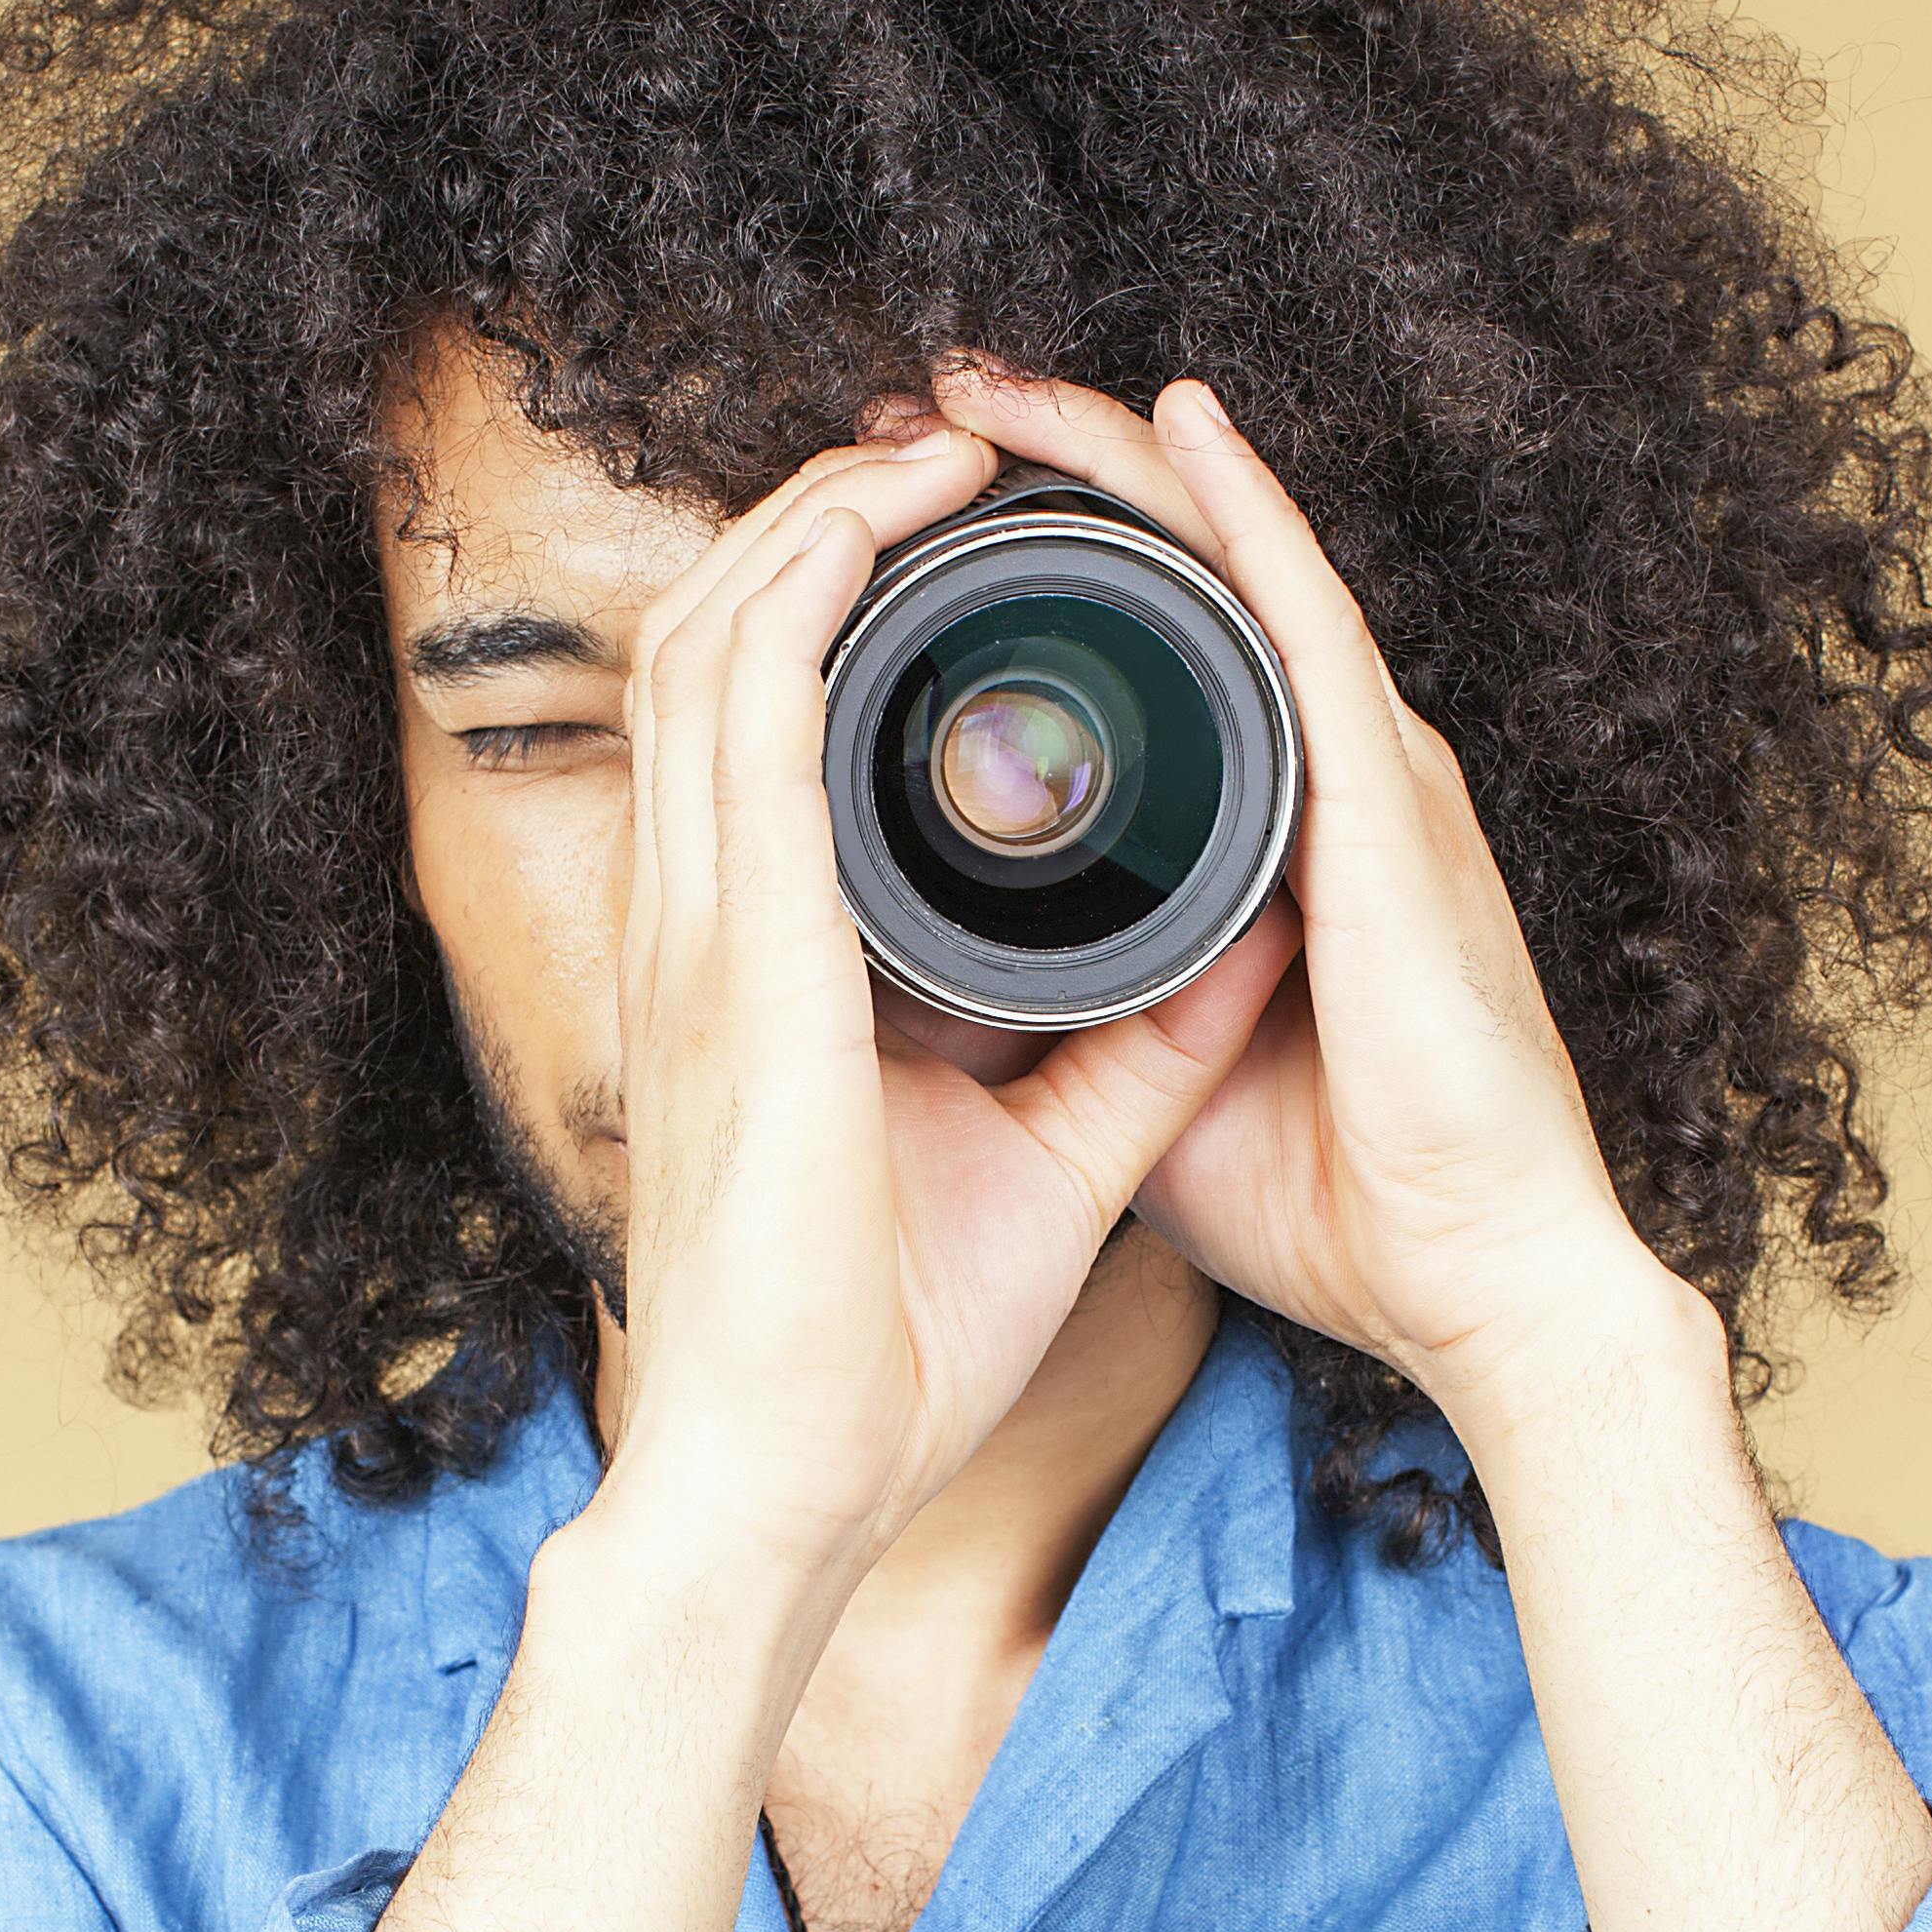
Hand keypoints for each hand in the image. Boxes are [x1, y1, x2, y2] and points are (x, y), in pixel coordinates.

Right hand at [598, 419, 1297, 1600]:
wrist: (788, 1481)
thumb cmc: (876, 1364)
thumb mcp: (1040, 1167)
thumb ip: (1126, 1053)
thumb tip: (1234, 950)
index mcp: (746, 979)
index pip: (750, 736)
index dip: (819, 613)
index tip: (930, 548)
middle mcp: (696, 933)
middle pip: (714, 646)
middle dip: (813, 519)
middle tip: (935, 454)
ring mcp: (700, 936)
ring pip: (717, 640)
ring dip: (814, 518)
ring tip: (925, 449)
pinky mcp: (743, 957)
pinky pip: (752, 717)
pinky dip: (808, 593)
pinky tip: (875, 522)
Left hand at [921, 361, 1721, 1449]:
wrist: (1484, 1287)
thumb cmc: (1346, 1205)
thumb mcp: (1145, 1088)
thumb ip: (1064, 1015)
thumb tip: (940, 986)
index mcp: (1259, 838)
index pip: (1126, 663)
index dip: (1015, 573)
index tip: (889, 522)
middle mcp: (1318, 779)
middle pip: (1166, 580)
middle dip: (1042, 479)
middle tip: (909, 404)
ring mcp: (1365, 777)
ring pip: (1228, 565)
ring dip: (1116, 461)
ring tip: (995, 383)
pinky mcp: (1390, 805)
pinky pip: (1305, 624)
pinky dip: (1241, 516)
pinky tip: (1177, 426)